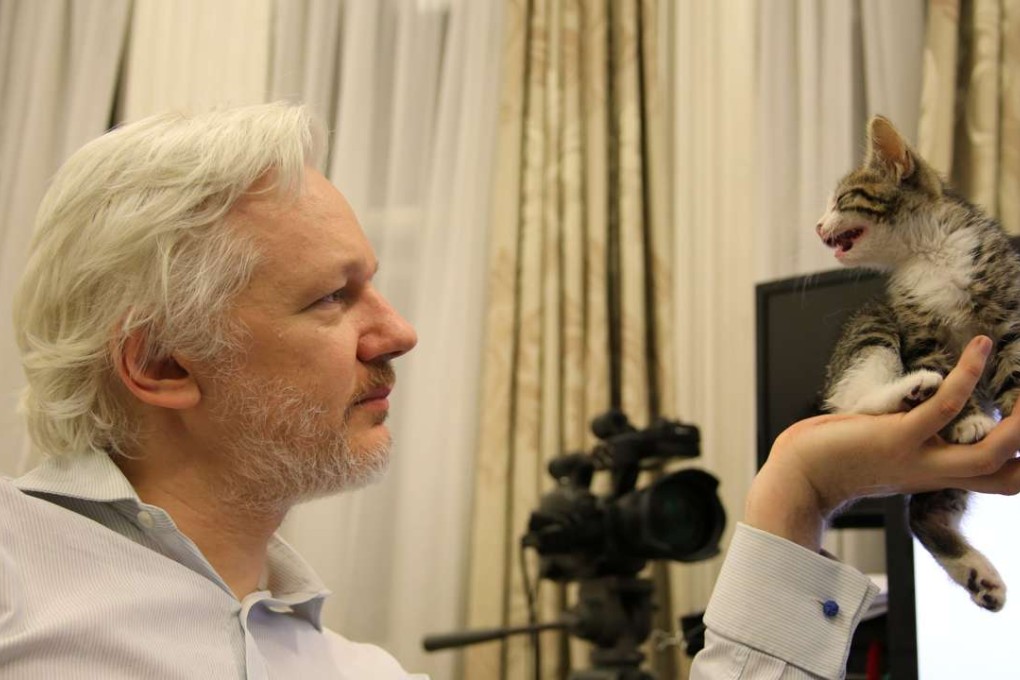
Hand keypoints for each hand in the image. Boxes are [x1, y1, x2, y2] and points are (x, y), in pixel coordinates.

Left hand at [746, 335, 1019, 550]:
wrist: (795, 479)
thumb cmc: (836, 460)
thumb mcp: (890, 454)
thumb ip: (918, 443)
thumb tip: (933, 414)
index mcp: (938, 476)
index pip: (1002, 481)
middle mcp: (935, 473)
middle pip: (1009, 475)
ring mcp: (917, 457)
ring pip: (990, 451)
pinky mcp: (894, 438)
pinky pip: (942, 408)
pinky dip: (966, 377)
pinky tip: (980, 347)